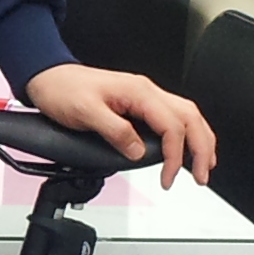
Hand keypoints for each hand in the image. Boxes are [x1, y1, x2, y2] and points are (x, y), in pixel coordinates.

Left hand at [24, 64, 215, 187]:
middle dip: (202, 148)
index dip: (175, 155)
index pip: (171, 126)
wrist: (50, 77)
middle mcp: (147, 92)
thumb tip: (138, 151)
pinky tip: (186, 148)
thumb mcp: (85, 113)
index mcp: (139, 93)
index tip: (168, 177)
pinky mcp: (140, 103)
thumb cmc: (64, 90)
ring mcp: (145, 96)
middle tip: (203, 176)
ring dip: (200, 140)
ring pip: (187, 115)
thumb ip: (115, 131)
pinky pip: (174, 116)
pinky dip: (187, 134)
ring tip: (204, 165)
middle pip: (190, 118)